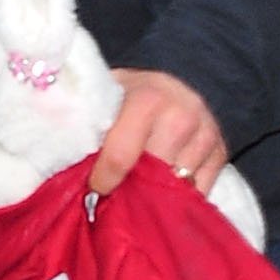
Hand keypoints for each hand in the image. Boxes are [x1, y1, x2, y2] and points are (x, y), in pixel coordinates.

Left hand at [89, 70, 228, 197]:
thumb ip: (85, 122)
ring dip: (155, 198)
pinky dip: (177, 199)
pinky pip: (197, 193)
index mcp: (148, 100)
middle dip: (131, 191)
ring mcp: (206, 136)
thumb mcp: (105, 96)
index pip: (121, 157)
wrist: (177, 80)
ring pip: (176, 190)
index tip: (95, 190)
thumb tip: (58, 159)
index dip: (104, 181)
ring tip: (138, 195)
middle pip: (152, 178)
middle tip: (114, 199)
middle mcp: (183, 116)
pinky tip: (162, 192)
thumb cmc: (131, 94)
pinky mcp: (220, 153)